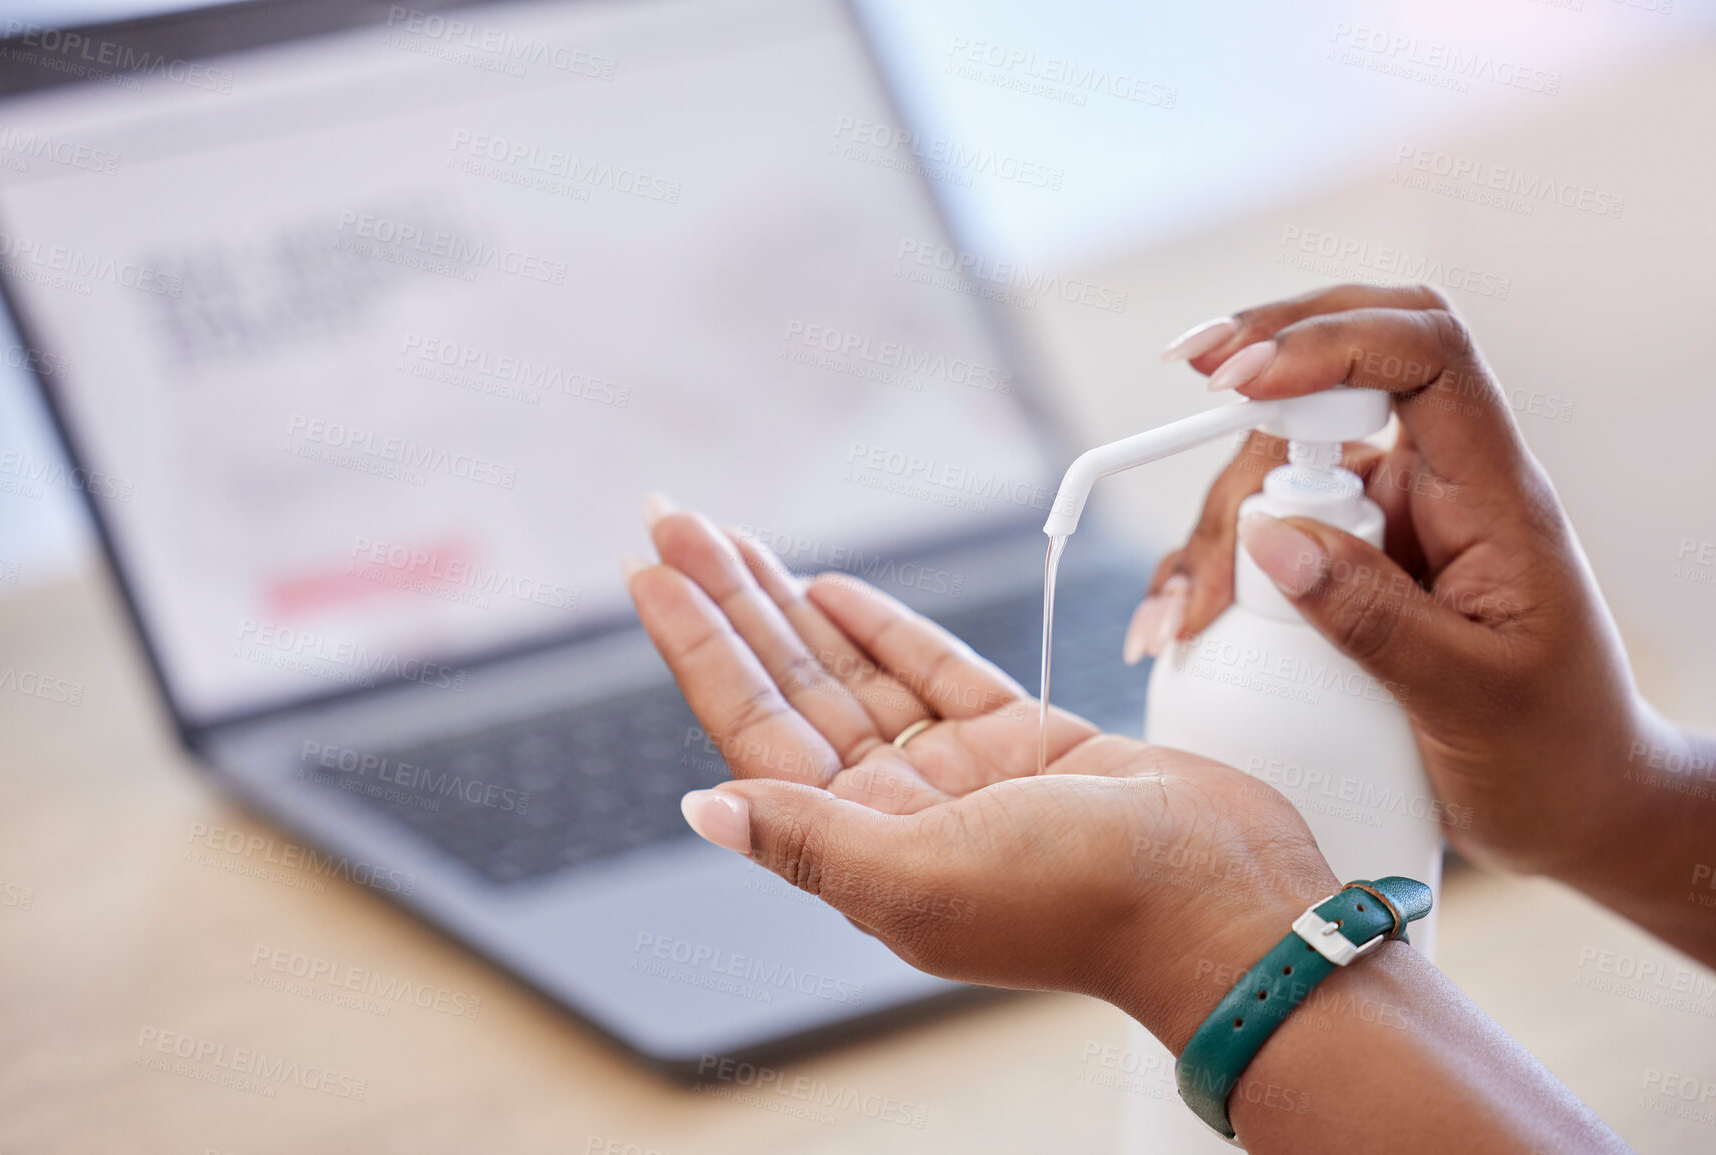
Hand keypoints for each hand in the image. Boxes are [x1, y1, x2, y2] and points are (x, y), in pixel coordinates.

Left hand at [623, 498, 1337, 1050]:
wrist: (1228, 905)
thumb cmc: (1088, 906)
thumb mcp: (925, 878)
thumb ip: (811, 839)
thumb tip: (702, 808)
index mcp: (861, 847)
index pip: (752, 729)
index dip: (696, 645)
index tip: (648, 569)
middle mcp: (897, 810)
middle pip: (790, 686)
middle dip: (729, 601)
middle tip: (674, 520)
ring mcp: (958, 774)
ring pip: (852, 670)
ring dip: (791, 602)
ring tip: (731, 538)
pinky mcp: (1021, 742)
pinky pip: (933, 672)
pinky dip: (883, 627)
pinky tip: (832, 586)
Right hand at [1139, 284, 1649, 885]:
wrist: (1573, 808)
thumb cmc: (1552, 754)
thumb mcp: (1467, 701)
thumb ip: (1370, 616)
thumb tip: (1268, 538)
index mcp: (1493, 496)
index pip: (1425, 357)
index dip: (1331, 339)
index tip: (1242, 379)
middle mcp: (1440, 489)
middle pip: (1331, 389)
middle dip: (1249, 398)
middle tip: (1183, 410)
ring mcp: (1392, 522)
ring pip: (1280, 465)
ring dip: (1213, 521)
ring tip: (1175, 616)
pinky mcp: (1355, 562)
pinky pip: (1268, 531)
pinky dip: (1212, 563)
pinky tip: (1173, 620)